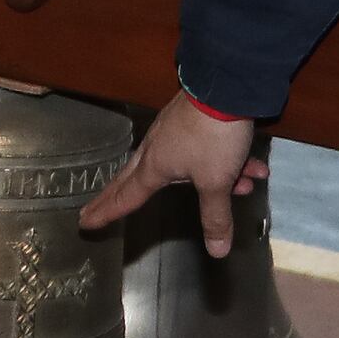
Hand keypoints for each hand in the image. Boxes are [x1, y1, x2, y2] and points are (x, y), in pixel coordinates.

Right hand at [79, 91, 268, 256]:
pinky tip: (254, 167)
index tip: (84, 221)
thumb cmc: (213, 138)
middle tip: (98, 208)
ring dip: (213, 180)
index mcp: (155, 166)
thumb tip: (216, 252)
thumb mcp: (217, 182)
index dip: (107, 212)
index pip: (126, 196)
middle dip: (125, 196)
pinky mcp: (194, 120)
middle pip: (138, 179)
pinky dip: (229, 162)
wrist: (227, 85)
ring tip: (242, 186)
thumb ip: (216, 217)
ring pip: (186, 166)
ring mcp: (175, 132)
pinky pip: (207, 151)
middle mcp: (158, 149)